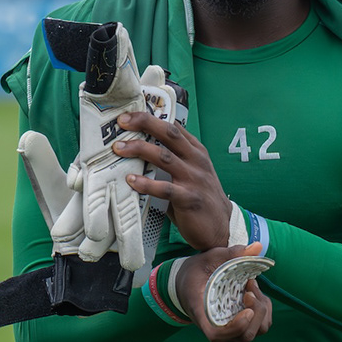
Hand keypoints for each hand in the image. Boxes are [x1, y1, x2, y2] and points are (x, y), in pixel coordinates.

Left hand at [116, 110, 235, 251]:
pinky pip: (165, 188)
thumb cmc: (199, 199)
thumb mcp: (191, 172)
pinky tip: (132, 180)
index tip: (129, 114)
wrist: (221, 227)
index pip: (173, 127)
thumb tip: (140, 150)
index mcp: (196, 152)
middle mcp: (196, 161)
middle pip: (169, 134)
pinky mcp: (189, 199)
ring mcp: (194, 179)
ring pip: (164, 157)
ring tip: (119, 148)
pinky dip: (147, 184)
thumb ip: (173, 160)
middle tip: (123, 121)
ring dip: (140, 149)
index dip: (151, 117)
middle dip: (145, 123)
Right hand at [176, 245, 272, 341]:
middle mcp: (215, 327)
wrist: (188, 283)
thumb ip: (231, 253)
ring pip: (254, 333)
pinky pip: (260, 327)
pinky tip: (256, 293)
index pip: (216, 335)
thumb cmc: (197, 271)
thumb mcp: (209, 258)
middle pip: (243, 336)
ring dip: (261, 310)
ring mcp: (229, 330)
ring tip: (251, 287)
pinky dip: (265, 310)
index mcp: (201, 313)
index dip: (235, 328)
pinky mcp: (240, 326)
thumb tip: (257, 246)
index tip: (247, 310)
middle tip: (249, 286)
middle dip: (256, 311)